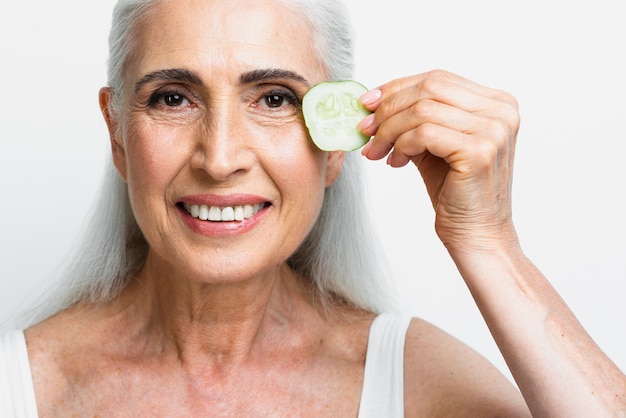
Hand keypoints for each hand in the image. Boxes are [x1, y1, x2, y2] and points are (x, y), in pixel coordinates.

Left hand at [359, 70, 520, 251]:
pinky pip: (424, 133)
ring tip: (378, 152)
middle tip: (365, 130)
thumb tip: (373, 101)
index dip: (397, 88)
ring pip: (422, 110)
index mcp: (496, 102)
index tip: (367, 104)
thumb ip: (415, 118)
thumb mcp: (434, 144)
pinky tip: (396, 162)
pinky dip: (401, 146)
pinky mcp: (480, 151)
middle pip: (429, 88)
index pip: (438, 79)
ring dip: (389, 130)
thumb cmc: (455, 191)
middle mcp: (501, 111)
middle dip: (388, 108)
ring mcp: (494, 129)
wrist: (476, 234)